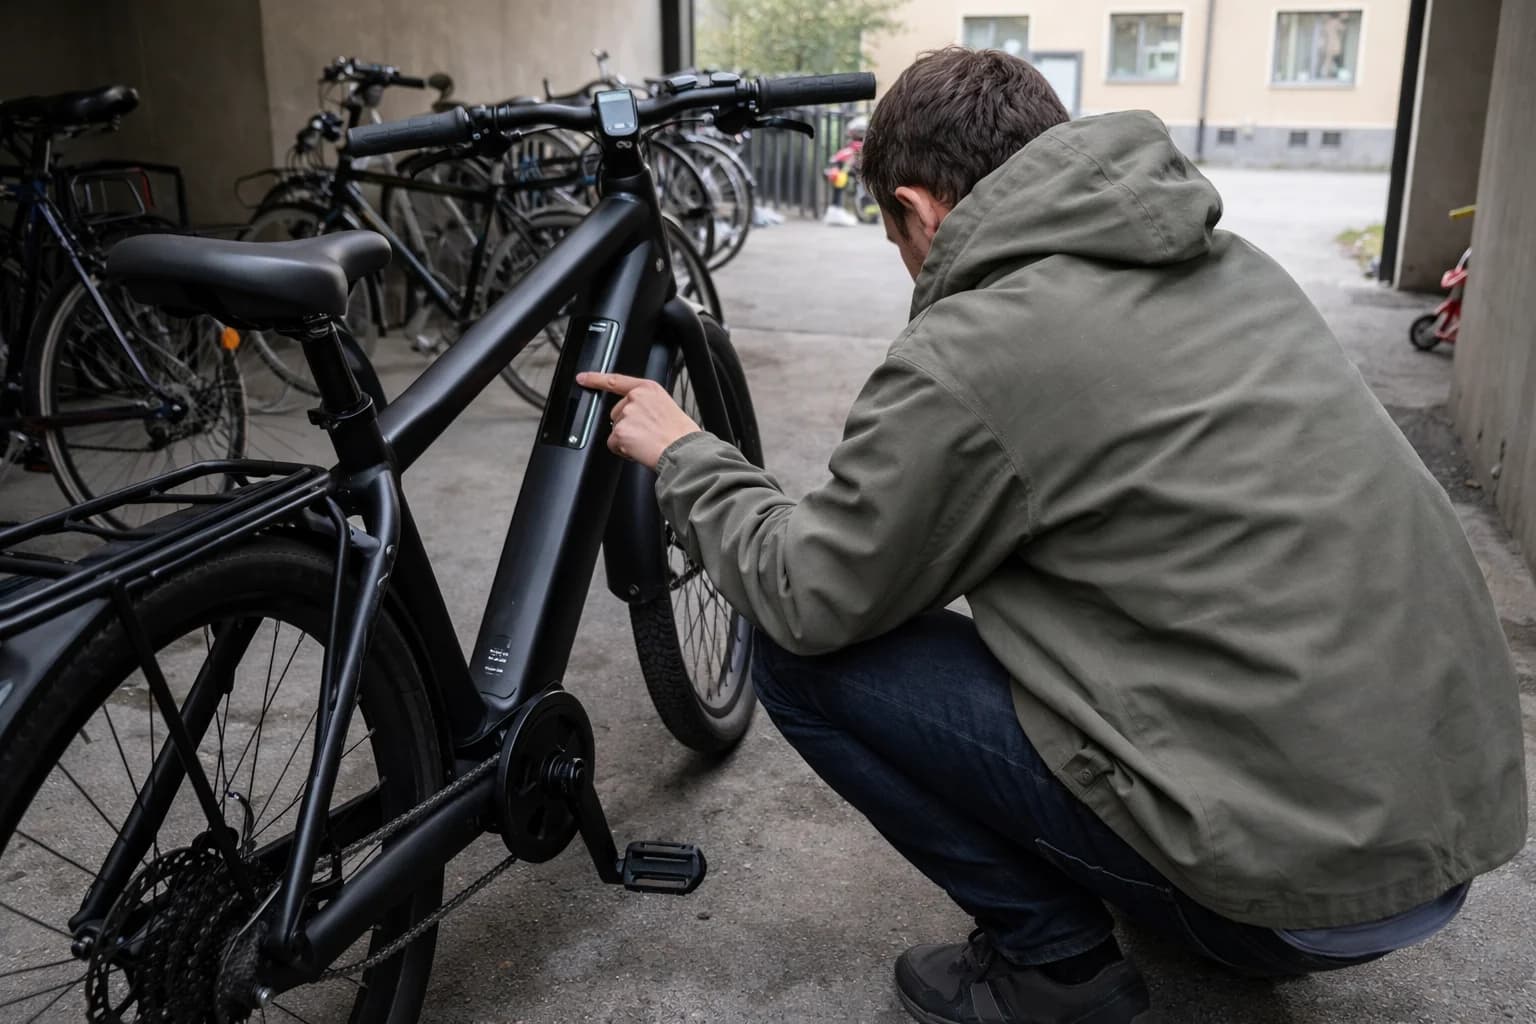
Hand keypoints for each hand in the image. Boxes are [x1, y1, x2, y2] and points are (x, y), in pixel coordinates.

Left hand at [576, 372, 700, 469]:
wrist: (684, 450)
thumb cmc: (681, 435)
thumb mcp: (666, 407)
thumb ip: (647, 405)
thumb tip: (636, 416)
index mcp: (648, 389)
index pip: (616, 380)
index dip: (595, 378)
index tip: (583, 378)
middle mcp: (634, 398)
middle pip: (616, 414)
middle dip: (627, 426)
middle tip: (646, 435)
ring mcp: (626, 414)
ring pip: (616, 430)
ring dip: (627, 439)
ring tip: (647, 443)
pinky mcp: (620, 432)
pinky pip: (613, 444)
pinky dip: (623, 451)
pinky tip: (639, 450)